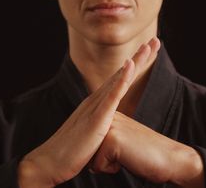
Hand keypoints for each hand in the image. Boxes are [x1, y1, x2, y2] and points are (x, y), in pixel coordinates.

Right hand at [17, 37, 161, 187]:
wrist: (49, 163)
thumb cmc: (70, 154)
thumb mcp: (91, 138)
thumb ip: (101, 131)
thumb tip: (110, 135)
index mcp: (95, 106)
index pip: (119, 81)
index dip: (135, 66)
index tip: (148, 53)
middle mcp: (95, 101)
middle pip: (122, 74)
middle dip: (140, 57)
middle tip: (155, 41)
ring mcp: (95, 107)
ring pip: (119, 79)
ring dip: (135, 62)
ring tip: (148, 46)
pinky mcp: (95, 118)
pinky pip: (111, 96)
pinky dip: (122, 79)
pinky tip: (130, 65)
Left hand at [89, 112, 204, 187]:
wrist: (170, 159)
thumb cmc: (146, 155)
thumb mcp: (121, 143)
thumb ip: (104, 142)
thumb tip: (85, 155)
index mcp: (109, 116)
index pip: (89, 143)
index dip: (103, 155)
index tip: (124, 149)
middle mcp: (107, 118)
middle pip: (87, 150)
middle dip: (103, 160)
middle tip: (127, 153)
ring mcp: (110, 127)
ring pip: (91, 159)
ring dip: (108, 165)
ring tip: (128, 155)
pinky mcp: (112, 140)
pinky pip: (98, 166)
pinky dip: (112, 169)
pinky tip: (130, 159)